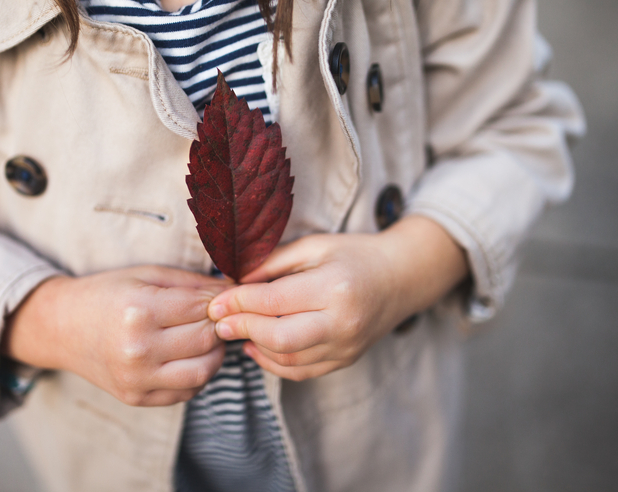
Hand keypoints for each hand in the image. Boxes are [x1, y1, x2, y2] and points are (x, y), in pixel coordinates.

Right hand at [2, 266, 230, 405]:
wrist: (61, 327)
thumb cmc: (106, 294)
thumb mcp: (146, 275)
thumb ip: (191, 283)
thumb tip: (234, 289)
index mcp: (140, 311)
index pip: (203, 308)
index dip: (220, 300)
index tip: (223, 295)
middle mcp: (138, 349)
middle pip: (207, 339)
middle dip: (220, 324)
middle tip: (218, 315)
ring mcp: (137, 379)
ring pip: (204, 370)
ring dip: (215, 352)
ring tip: (206, 336)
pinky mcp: (137, 398)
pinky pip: (186, 391)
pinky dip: (198, 374)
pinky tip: (189, 356)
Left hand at [207, 216, 467, 380]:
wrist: (401, 277)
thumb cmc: (354, 255)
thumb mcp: (314, 246)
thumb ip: (273, 263)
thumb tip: (234, 281)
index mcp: (334, 287)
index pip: (274, 302)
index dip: (238, 303)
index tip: (215, 302)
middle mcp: (342, 322)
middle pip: (279, 338)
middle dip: (242, 330)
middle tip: (219, 323)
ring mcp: (346, 346)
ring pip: (288, 359)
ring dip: (255, 347)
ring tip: (236, 331)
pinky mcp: (346, 360)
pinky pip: (302, 371)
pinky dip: (274, 363)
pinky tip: (257, 348)